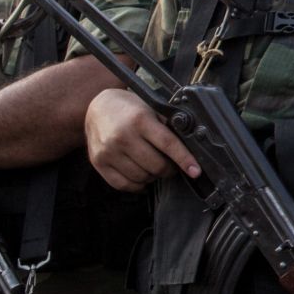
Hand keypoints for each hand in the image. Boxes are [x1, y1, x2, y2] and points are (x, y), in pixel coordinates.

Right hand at [84, 89, 200, 191]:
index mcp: (140, 120)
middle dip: (169, 169)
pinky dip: (137, 186)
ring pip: (141, 177)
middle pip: (155, 165)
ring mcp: (108, 151)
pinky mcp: (98, 163)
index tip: (195, 171)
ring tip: (156, 168)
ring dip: (154, 177)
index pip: (168, 144)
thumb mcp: (152, 109)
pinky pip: (122, 184)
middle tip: (172, 165)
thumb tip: (190, 145)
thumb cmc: (131, 109)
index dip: (184, 159)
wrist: (98, 107)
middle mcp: (122, 137)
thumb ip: (168, 126)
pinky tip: (143, 179)